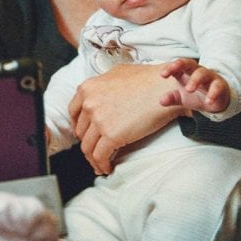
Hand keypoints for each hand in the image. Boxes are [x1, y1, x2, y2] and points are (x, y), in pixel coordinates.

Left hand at [68, 63, 185, 174]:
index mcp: (88, 88)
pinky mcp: (111, 135)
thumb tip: (102, 93)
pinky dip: (102, 165)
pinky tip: (107, 168)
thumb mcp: (118, 73)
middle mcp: (89, 103)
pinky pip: (100, 156)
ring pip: (88, 146)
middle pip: (81, 131)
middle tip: (95, 150)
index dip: (78, 126)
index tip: (83, 133)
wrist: (166, 87)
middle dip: (88, 142)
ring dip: (93, 158)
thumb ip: (104, 84)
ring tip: (100, 165)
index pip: (73, 112)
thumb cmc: (149, 79)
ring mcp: (99, 120)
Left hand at [159, 58, 230, 113]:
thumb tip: (161, 101)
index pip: (177, 66)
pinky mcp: (220, 85)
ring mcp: (209, 77)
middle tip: (172, 74)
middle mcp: (197, 71)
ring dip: (195, 80)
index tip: (162, 74)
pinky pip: (217, 87)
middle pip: (189, 64)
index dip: (170, 68)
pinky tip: (208, 101)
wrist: (216, 101)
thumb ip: (172, 98)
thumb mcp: (182, 98)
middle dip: (181, 66)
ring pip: (203, 73)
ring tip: (189, 89)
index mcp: (186, 72)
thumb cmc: (195, 95)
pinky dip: (213, 93)